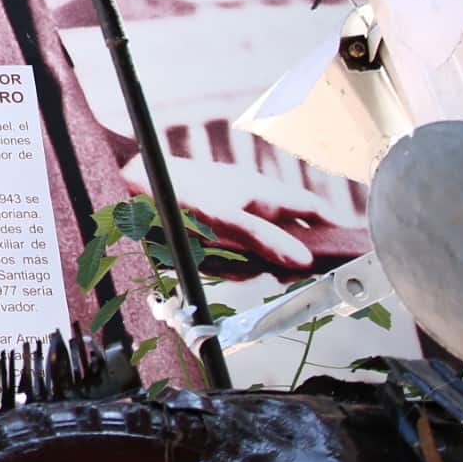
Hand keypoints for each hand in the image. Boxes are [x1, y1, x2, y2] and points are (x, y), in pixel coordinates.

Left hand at [127, 157, 339, 272]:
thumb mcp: (221, 219)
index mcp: (262, 191)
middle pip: (284, 241)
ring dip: (239, 266)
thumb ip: (263, 240)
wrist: (123, 186)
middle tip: (268, 275)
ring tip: (212, 259)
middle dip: (274, 262)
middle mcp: (251, 203)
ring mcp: (231, 217)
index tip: (339, 257)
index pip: (312, 209)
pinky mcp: (210, 232)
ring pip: (254, 254)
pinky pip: (227, 257)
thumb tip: (303, 261)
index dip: (331, 230)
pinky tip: (200, 261)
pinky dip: (218, 264)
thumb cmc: (172, 193)